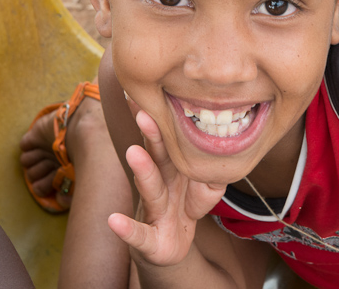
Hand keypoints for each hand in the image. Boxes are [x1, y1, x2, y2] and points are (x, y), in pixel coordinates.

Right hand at [107, 101, 225, 267]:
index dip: (164, 120)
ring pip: (149, 189)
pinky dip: (126, 229)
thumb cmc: (186, 208)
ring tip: (134, 153)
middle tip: (144, 112)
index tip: (155, 92)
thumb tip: (224, 151)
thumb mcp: (207, 189)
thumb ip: (214, 169)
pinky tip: (113, 221)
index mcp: (174, 169)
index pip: (170, 141)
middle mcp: (159, 184)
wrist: (173, 247)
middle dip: (151, 135)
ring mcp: (152, 210)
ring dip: (142, 171)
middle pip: (157, 157)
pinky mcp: (148, 239)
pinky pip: (138, 234)